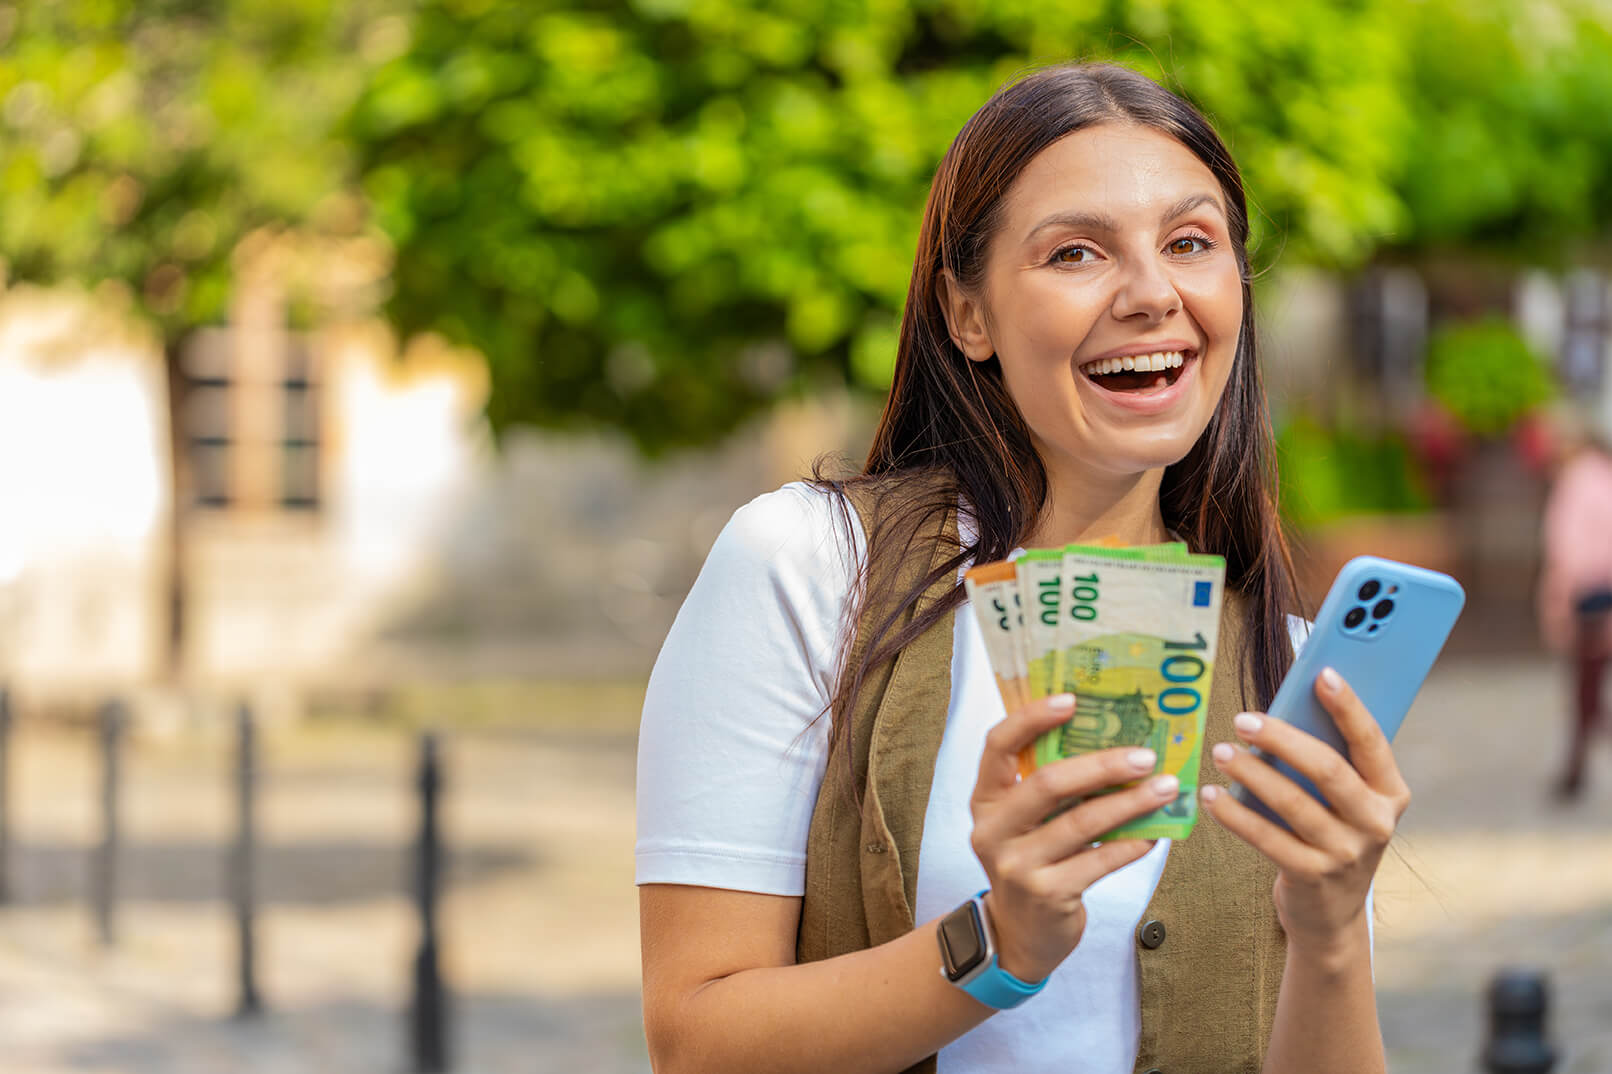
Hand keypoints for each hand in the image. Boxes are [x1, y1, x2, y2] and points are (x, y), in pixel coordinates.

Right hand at [968, 693, 1177, 983]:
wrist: (1019, 935)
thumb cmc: (1032, 862)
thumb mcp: (1023, 822)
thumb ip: (1048, 786)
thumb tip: (1113, 739)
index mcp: (985, 799)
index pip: (998, 744)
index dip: (1032, 718)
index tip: (1073, 699)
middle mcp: (994, 829)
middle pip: (1049, 782)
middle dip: (1102, 764)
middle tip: (1145, 755)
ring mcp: (1018, 864)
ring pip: (1081, 822)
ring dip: (1130, 802)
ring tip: (1166, 788)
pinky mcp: (1047, 894)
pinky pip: (1099, 861)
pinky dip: (1131, 844)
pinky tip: (1155, 833)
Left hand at [1198, 667, 1411, 956]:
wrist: (1331, 915)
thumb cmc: (1331, 836)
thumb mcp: (1345, 802)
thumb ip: (1327, 761)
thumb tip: (1284, 708)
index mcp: (1389, 793)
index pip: (1371, 742)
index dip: (1348, 707)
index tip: (1321, 674)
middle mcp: (1376, 823)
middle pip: (1328, 769)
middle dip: (1282, 739)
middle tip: (1243, 720)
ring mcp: (1346, 854)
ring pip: (1293, 803)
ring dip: (1251, 774)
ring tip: (1221, 753)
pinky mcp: (1312, 877)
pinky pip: (1267, 839)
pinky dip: (1235, 815)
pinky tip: (1211, 797)